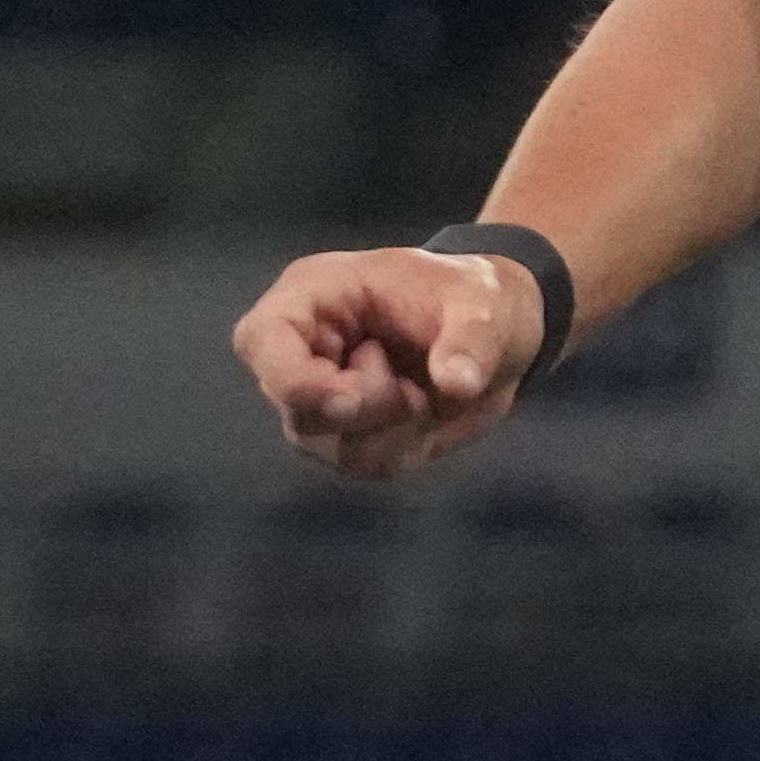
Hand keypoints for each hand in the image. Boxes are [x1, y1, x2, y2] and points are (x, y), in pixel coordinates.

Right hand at [232, 243, 545, 485]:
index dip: (291, 380)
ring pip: (329, 445)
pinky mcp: (350, 436)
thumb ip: (470, 339)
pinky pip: (365, 463)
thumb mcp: (483, 302)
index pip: (260, 340)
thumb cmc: (474, 296)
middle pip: (297, 408)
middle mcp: (305, 350)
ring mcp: (323, 400)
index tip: (351, 398)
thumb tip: (457, 386)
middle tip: (415, 390)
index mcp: (314, 296)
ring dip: (392, 431)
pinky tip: (428, 415)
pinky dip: (407, 447)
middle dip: (365, 410)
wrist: (499, 332)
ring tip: (425, 393)